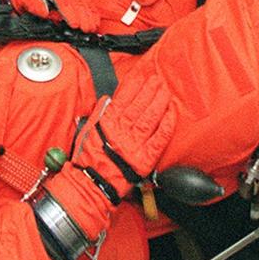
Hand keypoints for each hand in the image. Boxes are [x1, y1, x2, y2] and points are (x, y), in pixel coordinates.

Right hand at [42, 80, 175, 243]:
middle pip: (138, 107)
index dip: (133, 86)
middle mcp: (121, 132)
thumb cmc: (87, 159)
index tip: (141, 76)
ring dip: (158, 103)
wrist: (91, 183)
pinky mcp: (144, 159)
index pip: (122, 99)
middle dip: (149, 91)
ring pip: (149, 119)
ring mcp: (134, 145)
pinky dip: (165, 126)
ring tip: (165, 91)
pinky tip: (171, 114)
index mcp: (107, 124)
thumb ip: (98, 114)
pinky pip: (158, 140)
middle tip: (157, 80)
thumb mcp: (87, 131)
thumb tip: (108, 99)